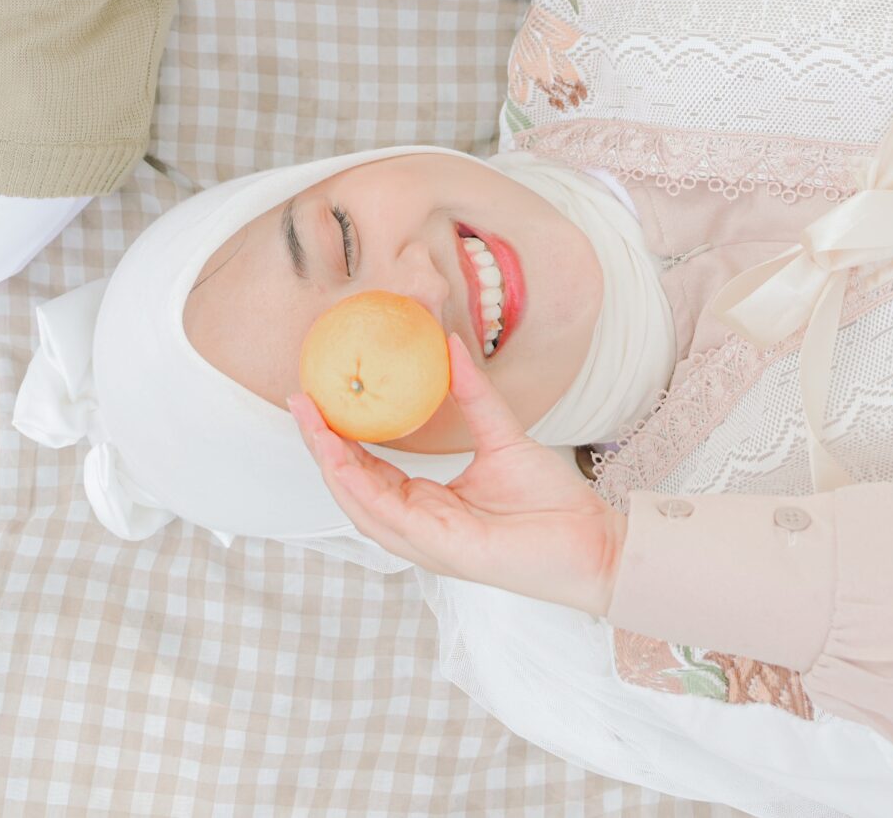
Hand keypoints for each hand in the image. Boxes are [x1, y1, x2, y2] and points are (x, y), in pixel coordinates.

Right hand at [290, 333, 627, 616]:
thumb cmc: (552, 503)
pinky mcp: (443, 548)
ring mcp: (426, 541)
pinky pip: (391, 517)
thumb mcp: (504, 435)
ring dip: (330, 465)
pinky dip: (362, 488)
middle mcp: (418, 525)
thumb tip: (451, 344)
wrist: (593, 544)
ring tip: (310, 424)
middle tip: (299, 401)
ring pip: (360, 505)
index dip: (339, 438)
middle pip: (352, 488)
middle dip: (320, 446)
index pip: (369, 471)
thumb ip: (474, 395)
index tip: (318, 398)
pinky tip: (343, 459)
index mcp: (427, 504)